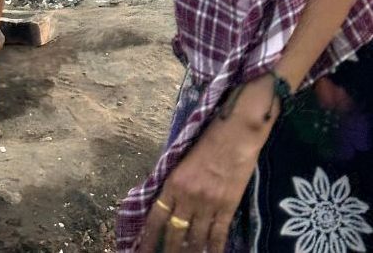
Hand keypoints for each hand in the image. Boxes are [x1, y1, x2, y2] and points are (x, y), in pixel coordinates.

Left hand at [138, 79, 276, 252]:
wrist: (235, 136)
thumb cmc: (206, 142)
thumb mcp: (180, 162)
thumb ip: (173, 184)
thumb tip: (164, 204)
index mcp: (172, 183)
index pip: (156, 217)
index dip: (148, 238)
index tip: (141, 251)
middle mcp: (188, 197)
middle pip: (174, 231)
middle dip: (167, 250)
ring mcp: (209, 204)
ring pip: (196, 238)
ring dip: (189, 252)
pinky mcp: (228, 207)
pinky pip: (219, 235)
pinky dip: (214, 249)